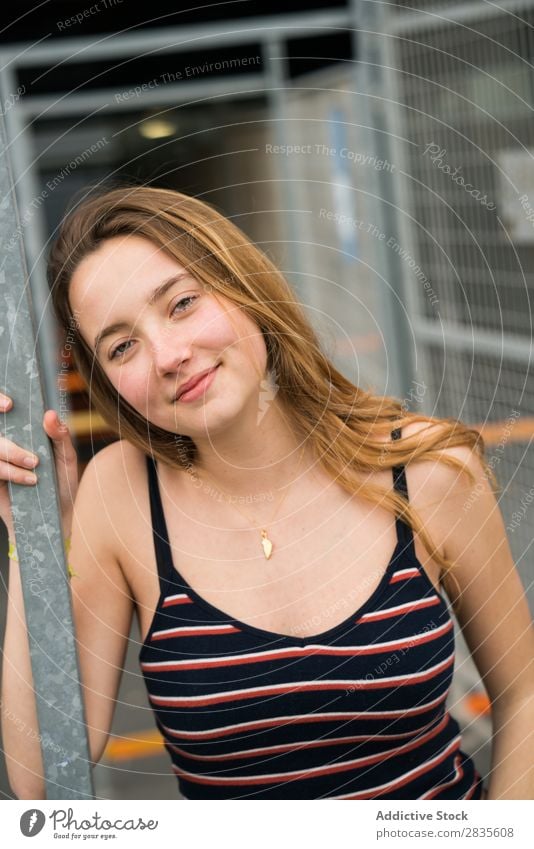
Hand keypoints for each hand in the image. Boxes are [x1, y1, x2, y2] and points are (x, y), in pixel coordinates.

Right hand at [0, 393, 78, 539]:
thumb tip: (50, 414)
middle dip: (9, 443)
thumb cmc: (61, 485)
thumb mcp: (66, 459)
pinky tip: (28, 481)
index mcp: (20, 434)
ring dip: (13, 457)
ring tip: (35, 469)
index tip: (10, 404)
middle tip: (30, 454)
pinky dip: (9, 472)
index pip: (1, 411)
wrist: (56, 518)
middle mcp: (5, 446)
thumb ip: (60, 436)